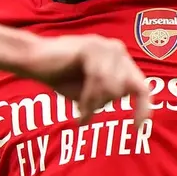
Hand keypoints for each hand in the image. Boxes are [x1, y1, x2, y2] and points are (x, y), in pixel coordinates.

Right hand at [29, 34, 152, 123]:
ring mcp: (105, 47)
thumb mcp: (91, 93)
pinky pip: (99, 80)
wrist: (33, 60)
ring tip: (80, 109)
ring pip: (112, 87)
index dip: (143, 108)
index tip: (137, 129)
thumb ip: (109, 96)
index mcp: (120, 62)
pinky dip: (88, 97)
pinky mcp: (91, 47)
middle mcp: (117, 51)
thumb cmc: (61, 77)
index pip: (142, 87)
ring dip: (94, 103)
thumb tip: (133, 116)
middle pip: (124, 90)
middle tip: (85, 113)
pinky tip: (79, 105)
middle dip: (103, 105)